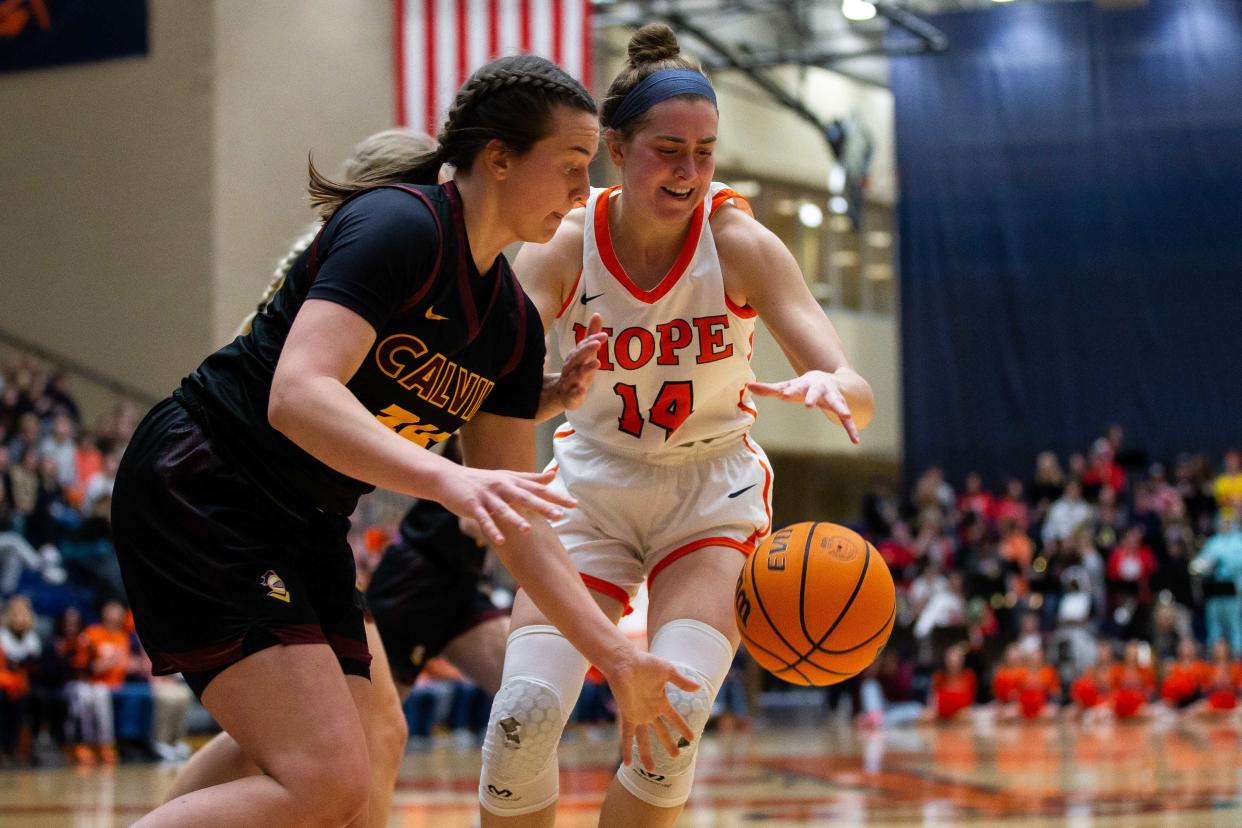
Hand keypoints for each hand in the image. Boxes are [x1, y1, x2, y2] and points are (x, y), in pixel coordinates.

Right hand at [435, 465, 575, 545]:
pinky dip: (491, 530)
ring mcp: (487, 496)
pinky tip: (499, 541)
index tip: (574, 505)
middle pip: (525, 497)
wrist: (448, 478)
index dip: (556, 497)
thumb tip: (553, 474)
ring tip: (528, 530)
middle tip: (559, 516)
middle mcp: (502, 487)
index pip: (538, 489)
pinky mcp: (472, 505)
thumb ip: (531, 478)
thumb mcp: (508, 476)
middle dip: (542, 507)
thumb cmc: (482, 480)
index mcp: (512, 481)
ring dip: (515, 519)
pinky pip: (483, 519)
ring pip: (503, 509)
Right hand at [554, 313, 605, 410]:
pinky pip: (573, 394)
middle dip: (587, 349)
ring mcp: (570, 381)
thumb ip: (591, 335)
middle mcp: (571, 367)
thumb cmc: (576, 371)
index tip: (603, 334)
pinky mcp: (571, 396)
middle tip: (597, 343)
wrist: (561, 394)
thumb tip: (597, 314)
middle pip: (578, 357)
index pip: (583, 346)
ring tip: (597, 362)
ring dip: (586, 368)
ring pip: (576, 374)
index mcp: (575, 356)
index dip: (592, 339)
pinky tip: (583, 390)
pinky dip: (577, 391)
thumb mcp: (585, 354)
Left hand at [600, 648, 700, 770]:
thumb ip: (682, 681)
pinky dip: (627, 749)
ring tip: (651, 769)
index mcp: (661, 701)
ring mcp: (638, 715)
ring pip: (644, 739)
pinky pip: (627, 735)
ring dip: (646, 753)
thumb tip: (699, 688)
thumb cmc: (645, 663)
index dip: (683, 728)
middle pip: (661, 732)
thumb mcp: (668, 671)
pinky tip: (627, 763)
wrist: (625, 662)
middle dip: (668, 744)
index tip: (691, 739)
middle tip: (676, 755)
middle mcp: (650, 711)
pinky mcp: (627, 715)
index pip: (675, 718)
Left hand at [747, 370, 859, 443]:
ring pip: (838, 402)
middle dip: (812, 396)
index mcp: (805, 384)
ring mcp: (833, 397)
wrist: (833, 380)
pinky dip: (852, 429)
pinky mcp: (842, 407)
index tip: (784, 394)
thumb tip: (748, 386)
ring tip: (847, 416)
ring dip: (841, 408)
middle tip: (808, 404)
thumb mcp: (788, 386)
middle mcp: (820, 389)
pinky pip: (848, 420)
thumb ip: (769, 389)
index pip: (795, 387)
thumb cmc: (805, 386)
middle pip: (816, 392)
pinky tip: (856, 440)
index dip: (790, 390)